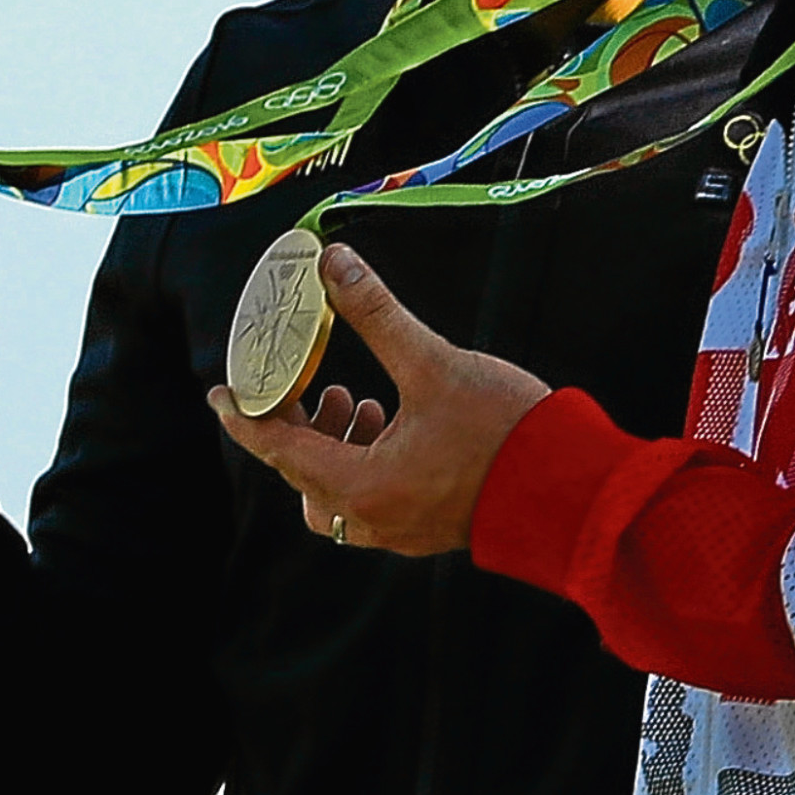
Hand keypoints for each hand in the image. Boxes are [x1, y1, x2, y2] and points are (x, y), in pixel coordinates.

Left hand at [210, 245, 549, 556]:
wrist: (574, 490)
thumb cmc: (506, 433)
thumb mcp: (434, 363)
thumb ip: (378, 315)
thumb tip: (334, 264)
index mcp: (361, 485)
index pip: (277, 449)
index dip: (244, 416)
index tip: (219, 393)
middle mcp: (372, 518)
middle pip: (303, 477)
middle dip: (297, 428)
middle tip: (308, 385)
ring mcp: (402, 530)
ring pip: (337, 495)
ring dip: (335, 446)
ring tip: (358, 398)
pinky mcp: (430, 528)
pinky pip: (372, 500)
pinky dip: (365, 461)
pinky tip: (396, 422)